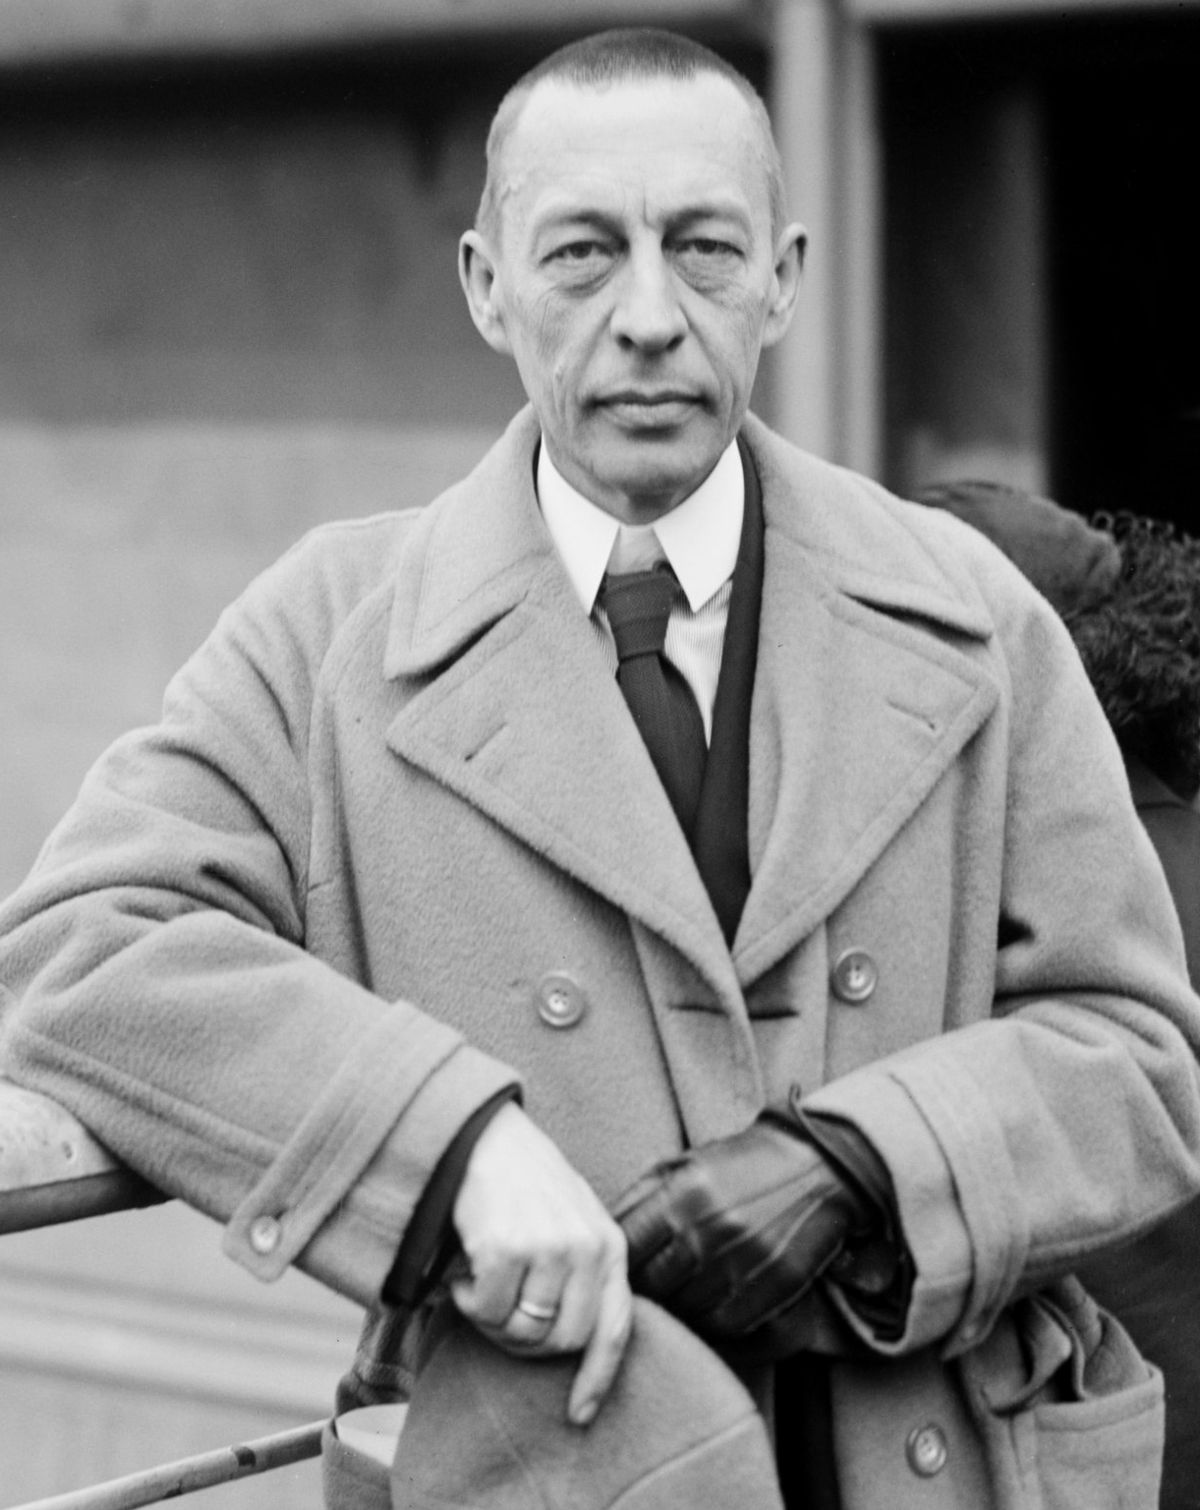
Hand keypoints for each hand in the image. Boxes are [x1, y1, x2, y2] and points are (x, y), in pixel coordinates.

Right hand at [450, 1102, 631, 1425]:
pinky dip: (468, 1299)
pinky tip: (465, 1268)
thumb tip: (568, 1344)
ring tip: (482, 1281)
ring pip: (523, 1332)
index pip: (615, 1327)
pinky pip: (487, 1311)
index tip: (578, 1415)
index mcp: (608, 1243)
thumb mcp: (570, 1218)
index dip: (597, 1378)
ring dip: (493, 1319)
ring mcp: (549, 1248)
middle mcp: (587, 1247)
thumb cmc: (522, 1182)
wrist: (480, 1133)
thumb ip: (581, 1271)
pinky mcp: (508, 1248)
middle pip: (564, 1341)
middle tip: (498, 1314)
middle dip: (526, 1343)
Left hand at [614, 1114, 878, 1350]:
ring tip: (679, 1294)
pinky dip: (711, 1320)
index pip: (628, 1248)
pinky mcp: (773, 1286)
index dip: (619, 1262)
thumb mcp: (686, 1163)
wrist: (815, 1164)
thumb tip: (604, 1231)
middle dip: (645, 1288)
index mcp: (681, 1195)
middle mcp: (708, 1232)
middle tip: (647, 1287)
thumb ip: (642, 1195)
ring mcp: (742, 1262)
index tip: (620, 1265)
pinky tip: (709, 1303)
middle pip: (653, 1285)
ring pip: (687, 1309)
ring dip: (677, 1306)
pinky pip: (725, 1324)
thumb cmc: (742, 1163)